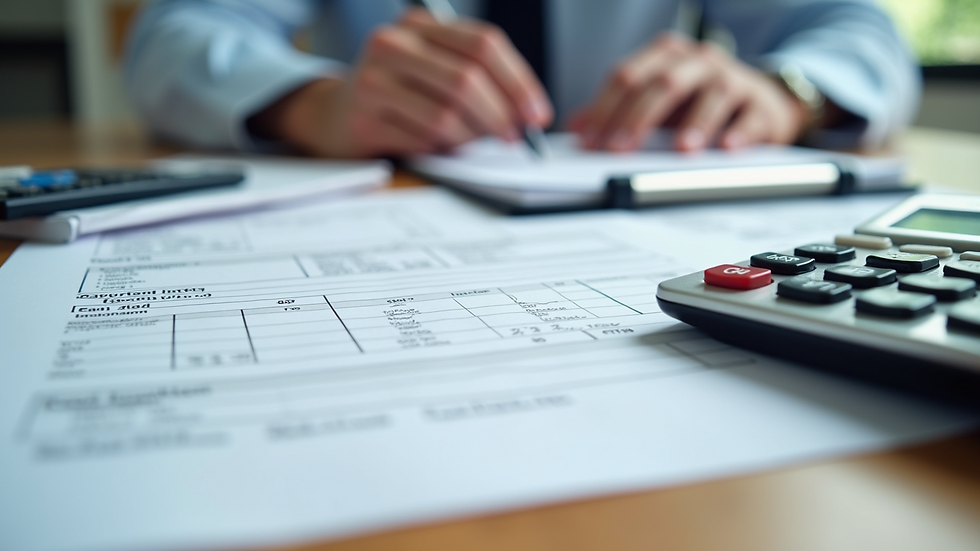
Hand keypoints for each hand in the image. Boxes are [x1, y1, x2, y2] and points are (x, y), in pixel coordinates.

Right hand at [249, 8, 551, 157]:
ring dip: (471, 137)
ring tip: (471, 142)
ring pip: (447, 114)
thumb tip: (525, 113)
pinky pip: (423, 139)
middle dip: (500, 115)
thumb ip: (476, 79)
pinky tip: (436, 146)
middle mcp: (393, 43)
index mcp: (419, 25)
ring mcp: (374, 78)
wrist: (335, 116)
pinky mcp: (364, 117)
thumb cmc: (397, 96)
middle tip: (514, 138)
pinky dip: (441, 149)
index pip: (484, 44)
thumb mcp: (434, 72)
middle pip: (468, 79)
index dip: (519, 81)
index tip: (537, 114)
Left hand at [569, 33, 807, 151]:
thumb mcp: (655, 100)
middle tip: (621, 149)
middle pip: (663, 84)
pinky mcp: (762, 105)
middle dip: (638, 118)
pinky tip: (727, 148)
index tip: (591, 142)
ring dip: (695, 122)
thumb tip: (578, 127)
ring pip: (712, 95)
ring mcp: (733, 79)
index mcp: (665, 55)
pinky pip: (751, 117)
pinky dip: (739, 133)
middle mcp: (698, 61)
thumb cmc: (698, 101)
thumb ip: (617, 110)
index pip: (627, 77)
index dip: (605, 110)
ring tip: (681, 149)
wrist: (761, 101)